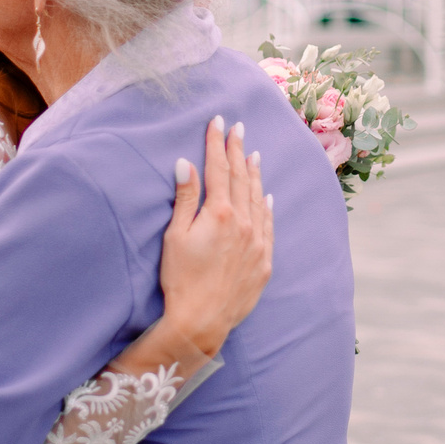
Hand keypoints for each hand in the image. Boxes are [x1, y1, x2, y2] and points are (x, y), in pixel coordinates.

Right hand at [154, 116, 273, 359]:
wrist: (202, 321)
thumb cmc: (181, 279)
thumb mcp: (175, 236)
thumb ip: (185, 198)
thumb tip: (185, 163)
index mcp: (220, 214)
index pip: (219, 169)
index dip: (217, 144)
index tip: (218, 122)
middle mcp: (244, 223)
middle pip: (240, 179)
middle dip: (237, 151)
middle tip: (238, 128)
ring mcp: (257, 242)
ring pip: (258, 199)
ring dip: (254, 175)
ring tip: (253, 155)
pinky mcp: (263, 261)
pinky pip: (268, 225)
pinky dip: (267, 206)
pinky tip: (267, 195)